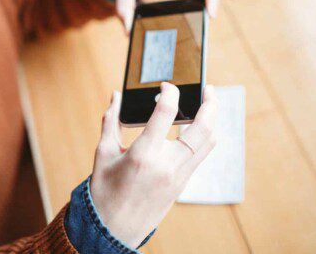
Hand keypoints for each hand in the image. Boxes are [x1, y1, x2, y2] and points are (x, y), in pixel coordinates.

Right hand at [90, 83, 217, 248]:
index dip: (170, 92)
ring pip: (208, 143)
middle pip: (202, 128)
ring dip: (212, 121)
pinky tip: (196, 128)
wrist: (114, 229)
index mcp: (143, 154)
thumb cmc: (104, 191)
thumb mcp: (103, 153)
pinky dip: (203, 138)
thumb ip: (111, 121)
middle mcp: (166, 165)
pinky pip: (201, 156)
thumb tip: (116, 96)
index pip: (166, 112)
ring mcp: (179, 176)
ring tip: (208, 105)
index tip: (166, 86)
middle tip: (209, 89)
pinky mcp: (183, 184)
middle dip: (210, 104)